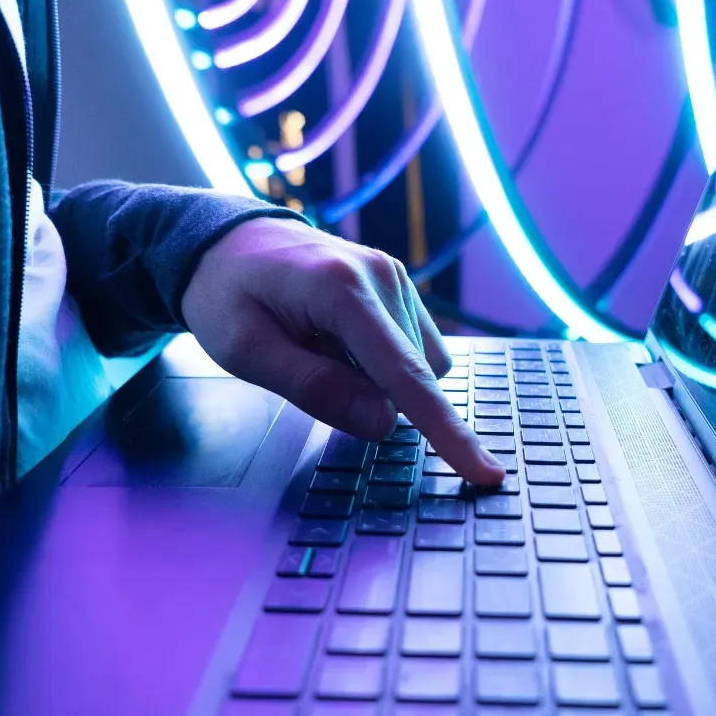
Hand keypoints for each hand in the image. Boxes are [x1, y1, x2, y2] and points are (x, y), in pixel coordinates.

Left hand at [181, 218, 505, 485]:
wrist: (228, 242)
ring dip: (377, 381)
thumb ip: (315, 388)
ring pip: (419, 367)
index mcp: (343, 290)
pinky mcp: (400, 286)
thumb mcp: (246, 352)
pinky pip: (414, 349)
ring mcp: (397, 278)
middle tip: (305, 367)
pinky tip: (339, 344)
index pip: (406, 377)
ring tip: (319, 351)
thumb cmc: (228, 294)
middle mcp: (384, 277)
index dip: (447, 433)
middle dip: (371, 397)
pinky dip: (383, 364)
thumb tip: (384, 425)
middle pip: (412, 378)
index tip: (487, 473)